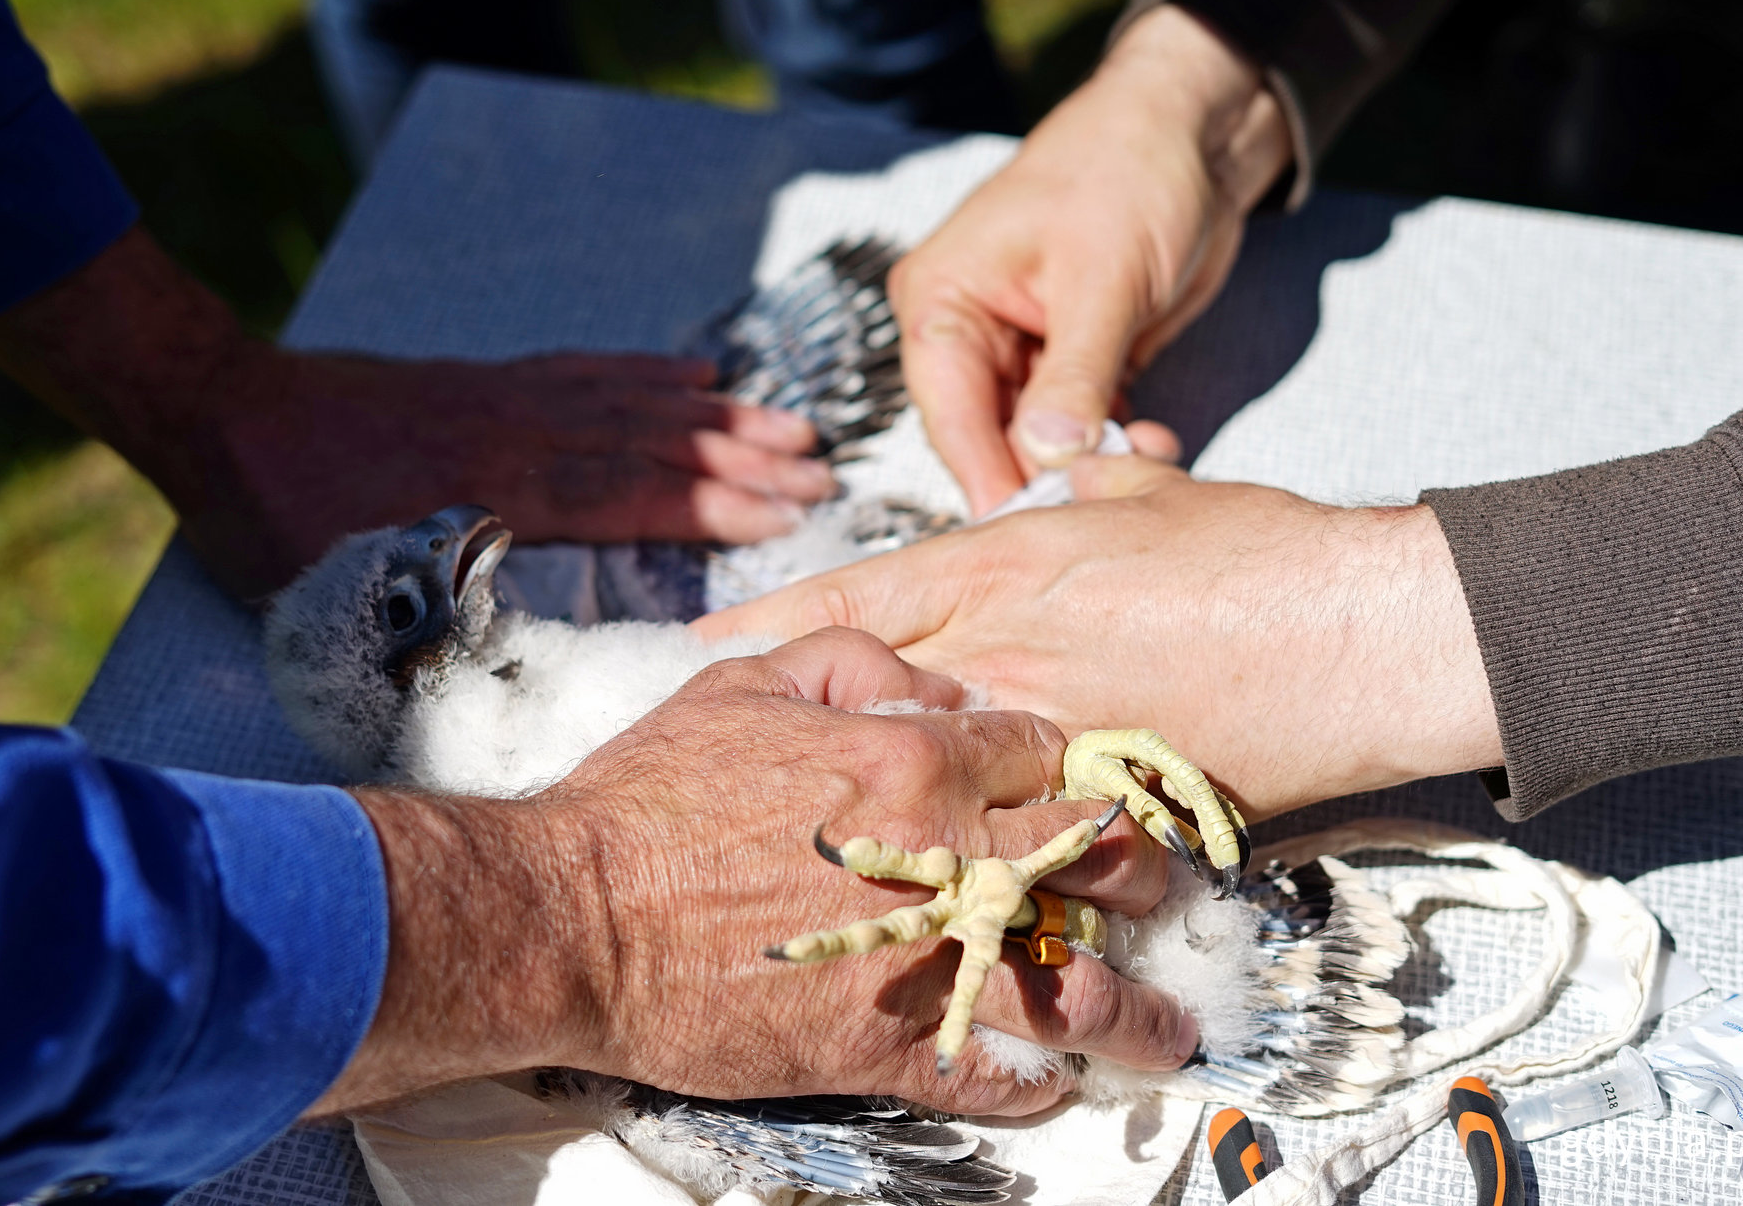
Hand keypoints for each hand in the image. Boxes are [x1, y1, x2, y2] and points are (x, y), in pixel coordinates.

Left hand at [181, 341, 832, 598]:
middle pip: (651, 440)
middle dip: (743, 457)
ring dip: (714, 413)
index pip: (628, 492)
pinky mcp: (488, 380)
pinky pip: (586, 371)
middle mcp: (517, 434)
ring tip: (789, 423)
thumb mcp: (336, 597)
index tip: (788, 512)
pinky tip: (691, 374)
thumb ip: (418, 638)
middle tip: (822, 471)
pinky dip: (646, 372)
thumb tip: (480, 705)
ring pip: (631, 399)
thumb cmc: (271, 515)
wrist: (216, 410)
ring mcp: (506, 398)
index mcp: (492, 491)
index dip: (713, 502)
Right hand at [311, 628, 1194, 1117]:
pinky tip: (1057, 1083)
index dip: (1075, 766)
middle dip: (1139, 872)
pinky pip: (989, 1074)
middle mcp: (940, 858)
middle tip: (1149, 888)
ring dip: (1132, 1013)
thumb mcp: (748, 679)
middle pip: (1095, 861)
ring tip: (1166, 1032)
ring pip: (1070, 989)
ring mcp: (919, 959)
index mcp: (913, 758)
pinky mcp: (879, 1046)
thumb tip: (939, 685)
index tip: (1090, 788)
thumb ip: (857, 658)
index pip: (1046, 752)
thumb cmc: (655, 791)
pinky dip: (1034, 1084)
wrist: (576, 912)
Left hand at [694, 453, 1502, 820]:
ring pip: (926, 773)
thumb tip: (1048, 467)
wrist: (1359, 636)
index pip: (854, 597)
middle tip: (732, 749)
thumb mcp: (1146, 493)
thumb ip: (1077, 484)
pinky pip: (1015, 834)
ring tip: (803, 821)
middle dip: (795, 721)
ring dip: (870, 793)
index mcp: (1004, 566)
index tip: (702, 643)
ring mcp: (1046, 737)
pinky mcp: (1099, 805)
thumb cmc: (1259, 551)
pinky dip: (973, 849)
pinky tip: (934, 871)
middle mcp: (1005, 653)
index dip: (767, 623)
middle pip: (865, 693)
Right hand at [891, 5, 1291, 513]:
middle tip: (1104, 506)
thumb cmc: (1129, 170)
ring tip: (1146, 465)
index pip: (949, 415)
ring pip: (1037, 440)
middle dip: (1046, 476)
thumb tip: (1046, 457)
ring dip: (1089, 463)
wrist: (1195, 131)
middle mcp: (968, 330)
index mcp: (942, 300)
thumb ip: (1074, 374)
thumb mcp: (1102, 278)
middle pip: (987, 438)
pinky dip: (1113, 443)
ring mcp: (1020, 349)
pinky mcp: (1071, 360)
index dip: (987, 478)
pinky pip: (1079, 424)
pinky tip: (1154, 445)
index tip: (1025, 533)